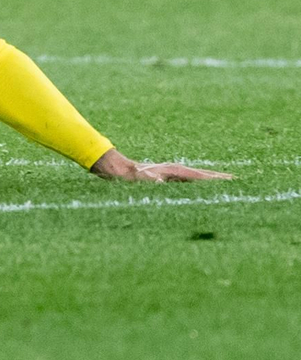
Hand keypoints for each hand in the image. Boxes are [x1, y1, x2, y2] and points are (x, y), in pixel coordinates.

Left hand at [89, 148, 233, 181]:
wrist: (119, 169)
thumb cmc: (131, 177)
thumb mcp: (141, 180)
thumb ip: (151, 181)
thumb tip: (159, 182)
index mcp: (175, 171)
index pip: (202, 177)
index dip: (217, 180)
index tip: (233, 181)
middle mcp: (177, 170)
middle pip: (204, 175)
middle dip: (221, 179)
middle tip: (240, 182)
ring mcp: (173, 173)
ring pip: (198, 178)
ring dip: (213, 182)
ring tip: (228, 184)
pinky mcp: (169, 178)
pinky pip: (190, 182)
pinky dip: (202, 184)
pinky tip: (205, 189)